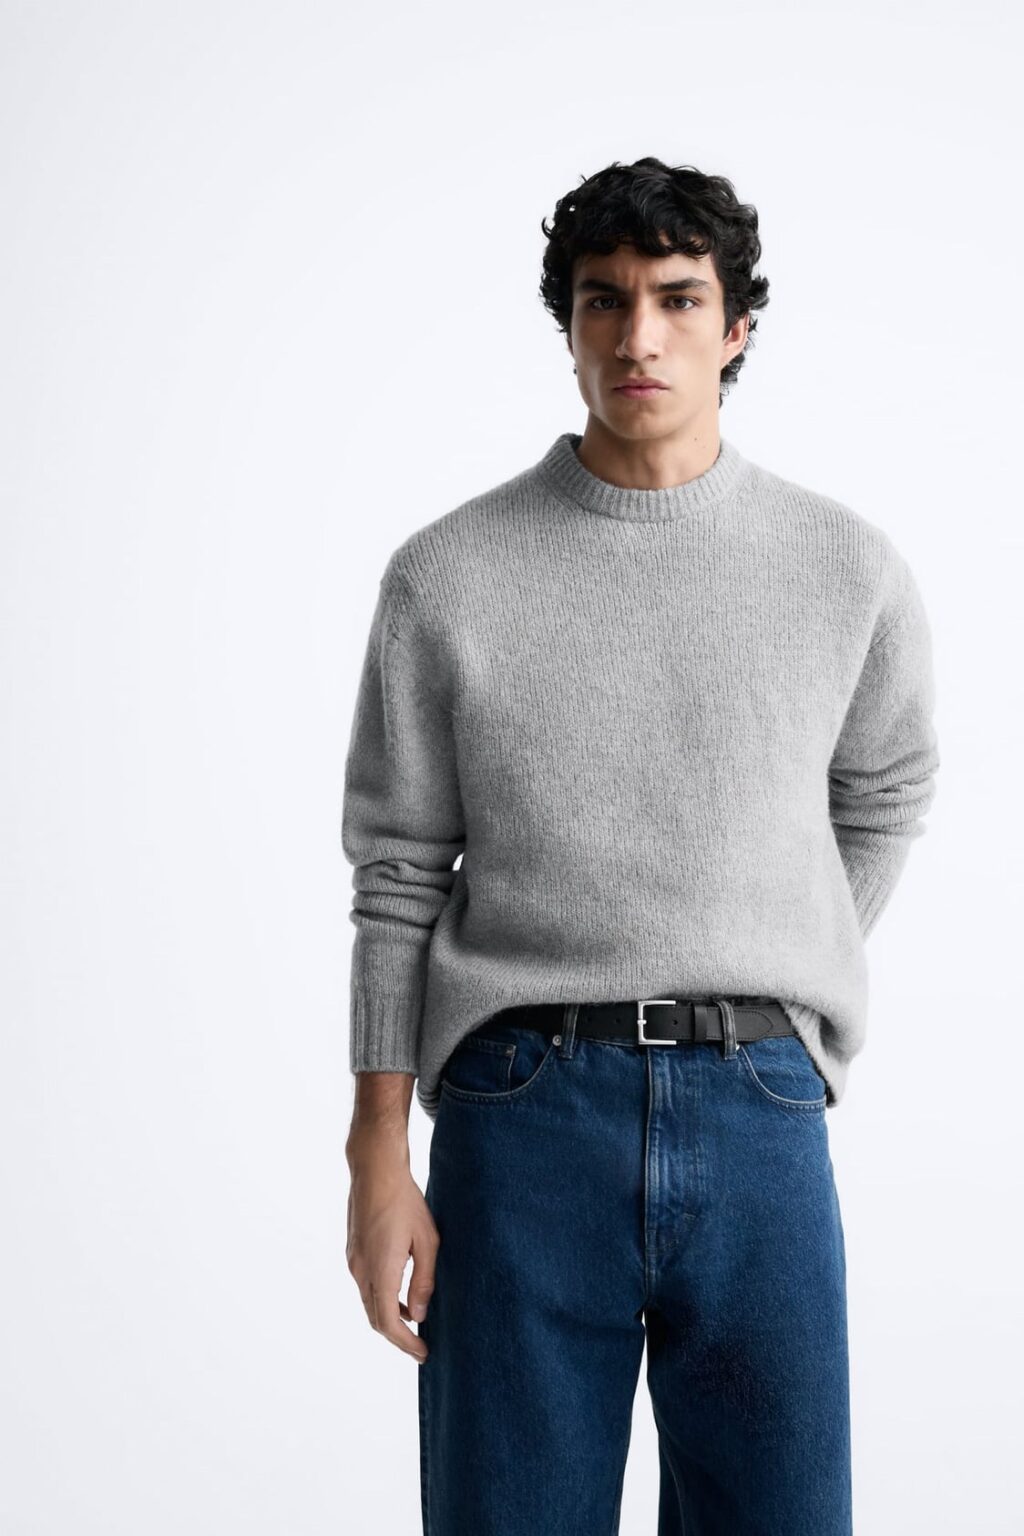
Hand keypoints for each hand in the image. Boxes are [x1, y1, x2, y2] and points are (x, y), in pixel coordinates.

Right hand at [346, 1148, 438, 1362]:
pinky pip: (366, 1286)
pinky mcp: (353, 1251)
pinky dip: (382, 1299)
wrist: (375, 1170)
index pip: (388, 1322)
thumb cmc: (406, 1201)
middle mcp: (361, 1270)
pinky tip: (401, 1295)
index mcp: (380, 1270)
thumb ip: (423, 1281)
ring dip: (389, 1317)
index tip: (423, 1353)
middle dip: (397, 1336)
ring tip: (414, 1322)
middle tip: (420, 1347)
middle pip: (375, 1318)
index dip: (405, 1343)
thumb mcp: (427, 1241)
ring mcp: (354, 1260)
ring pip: (369, 1302)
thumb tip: (418, 1315)